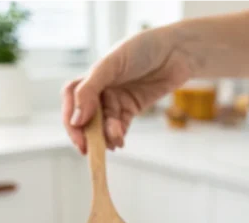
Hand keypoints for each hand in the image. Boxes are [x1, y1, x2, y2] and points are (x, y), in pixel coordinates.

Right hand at [62, 27, 192, 153]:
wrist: (177, 51)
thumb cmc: (144, 48)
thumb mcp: (111, 64)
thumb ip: (89, 90)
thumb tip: (76, 120)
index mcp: (92, 75)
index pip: (71, 99)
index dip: (71, 119)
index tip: (78, 133)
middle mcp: (101, 88)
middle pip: (85, 116)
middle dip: (87, 133)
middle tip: (90, 149)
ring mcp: (116, 100)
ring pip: (103, 125)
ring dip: (105, 136)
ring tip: (115, 141)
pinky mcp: (131, 109)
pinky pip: (119, 128)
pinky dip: (117, 137)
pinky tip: (119, 142)